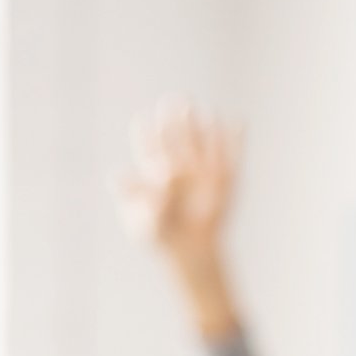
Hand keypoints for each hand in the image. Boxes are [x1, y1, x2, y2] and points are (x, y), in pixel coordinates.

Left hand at [116, 97, 240, 338]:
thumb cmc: (162, 237)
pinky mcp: (224, 179)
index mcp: (155, 170)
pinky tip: (238, 122)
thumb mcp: (143, 221)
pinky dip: (236, 140)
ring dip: (199, 125)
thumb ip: (134, 199)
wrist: (191, 253)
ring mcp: (202, 169)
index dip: (147, 133)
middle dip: (174, 121)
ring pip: (201, 142)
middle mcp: (179, 163)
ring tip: (196, 109)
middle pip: (176, 137)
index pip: (150, 146)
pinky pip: (232, 156)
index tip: (144, 121)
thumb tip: (117, 176)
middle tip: (173, 102)